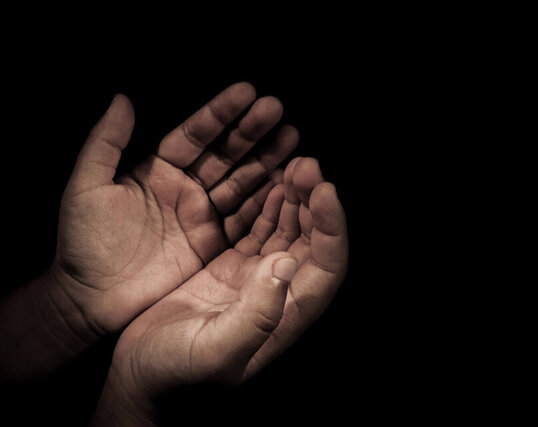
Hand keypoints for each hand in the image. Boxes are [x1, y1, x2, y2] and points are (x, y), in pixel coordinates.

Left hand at [52, 83, 297, 338]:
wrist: (92, 301)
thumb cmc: (84, 244)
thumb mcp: (87, 188)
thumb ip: (105, 142)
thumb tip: (122, 98)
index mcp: (159, 170)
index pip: (195, 134)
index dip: (220, 113)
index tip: (247, 92)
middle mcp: (186, 189)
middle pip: (226, 153)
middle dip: (251, 131)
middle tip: (277, 109)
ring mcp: (203, 217)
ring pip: (242, 181)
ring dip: (267, 160)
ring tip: (293, 138)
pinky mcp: (214, 245)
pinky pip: (245, 218)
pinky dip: (266, 201)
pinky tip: (287, 182)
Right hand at [93, 158, 347, 424]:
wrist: (140, 375)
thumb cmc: (175, 374)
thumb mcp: (215, 351)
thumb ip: (256, 317)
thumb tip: (286, 264)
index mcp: (284, 315)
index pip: (327, 266)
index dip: (332, 228)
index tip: (325, 190)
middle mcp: (278, 294)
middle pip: (312, 241)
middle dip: (314, 202)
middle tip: (307, 166)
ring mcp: (254, 280)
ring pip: (287, 231)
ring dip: (294, 199)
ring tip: (294, 167)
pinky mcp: (231, 269)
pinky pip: (258, 230)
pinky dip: (267, 206)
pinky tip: (270, 185)